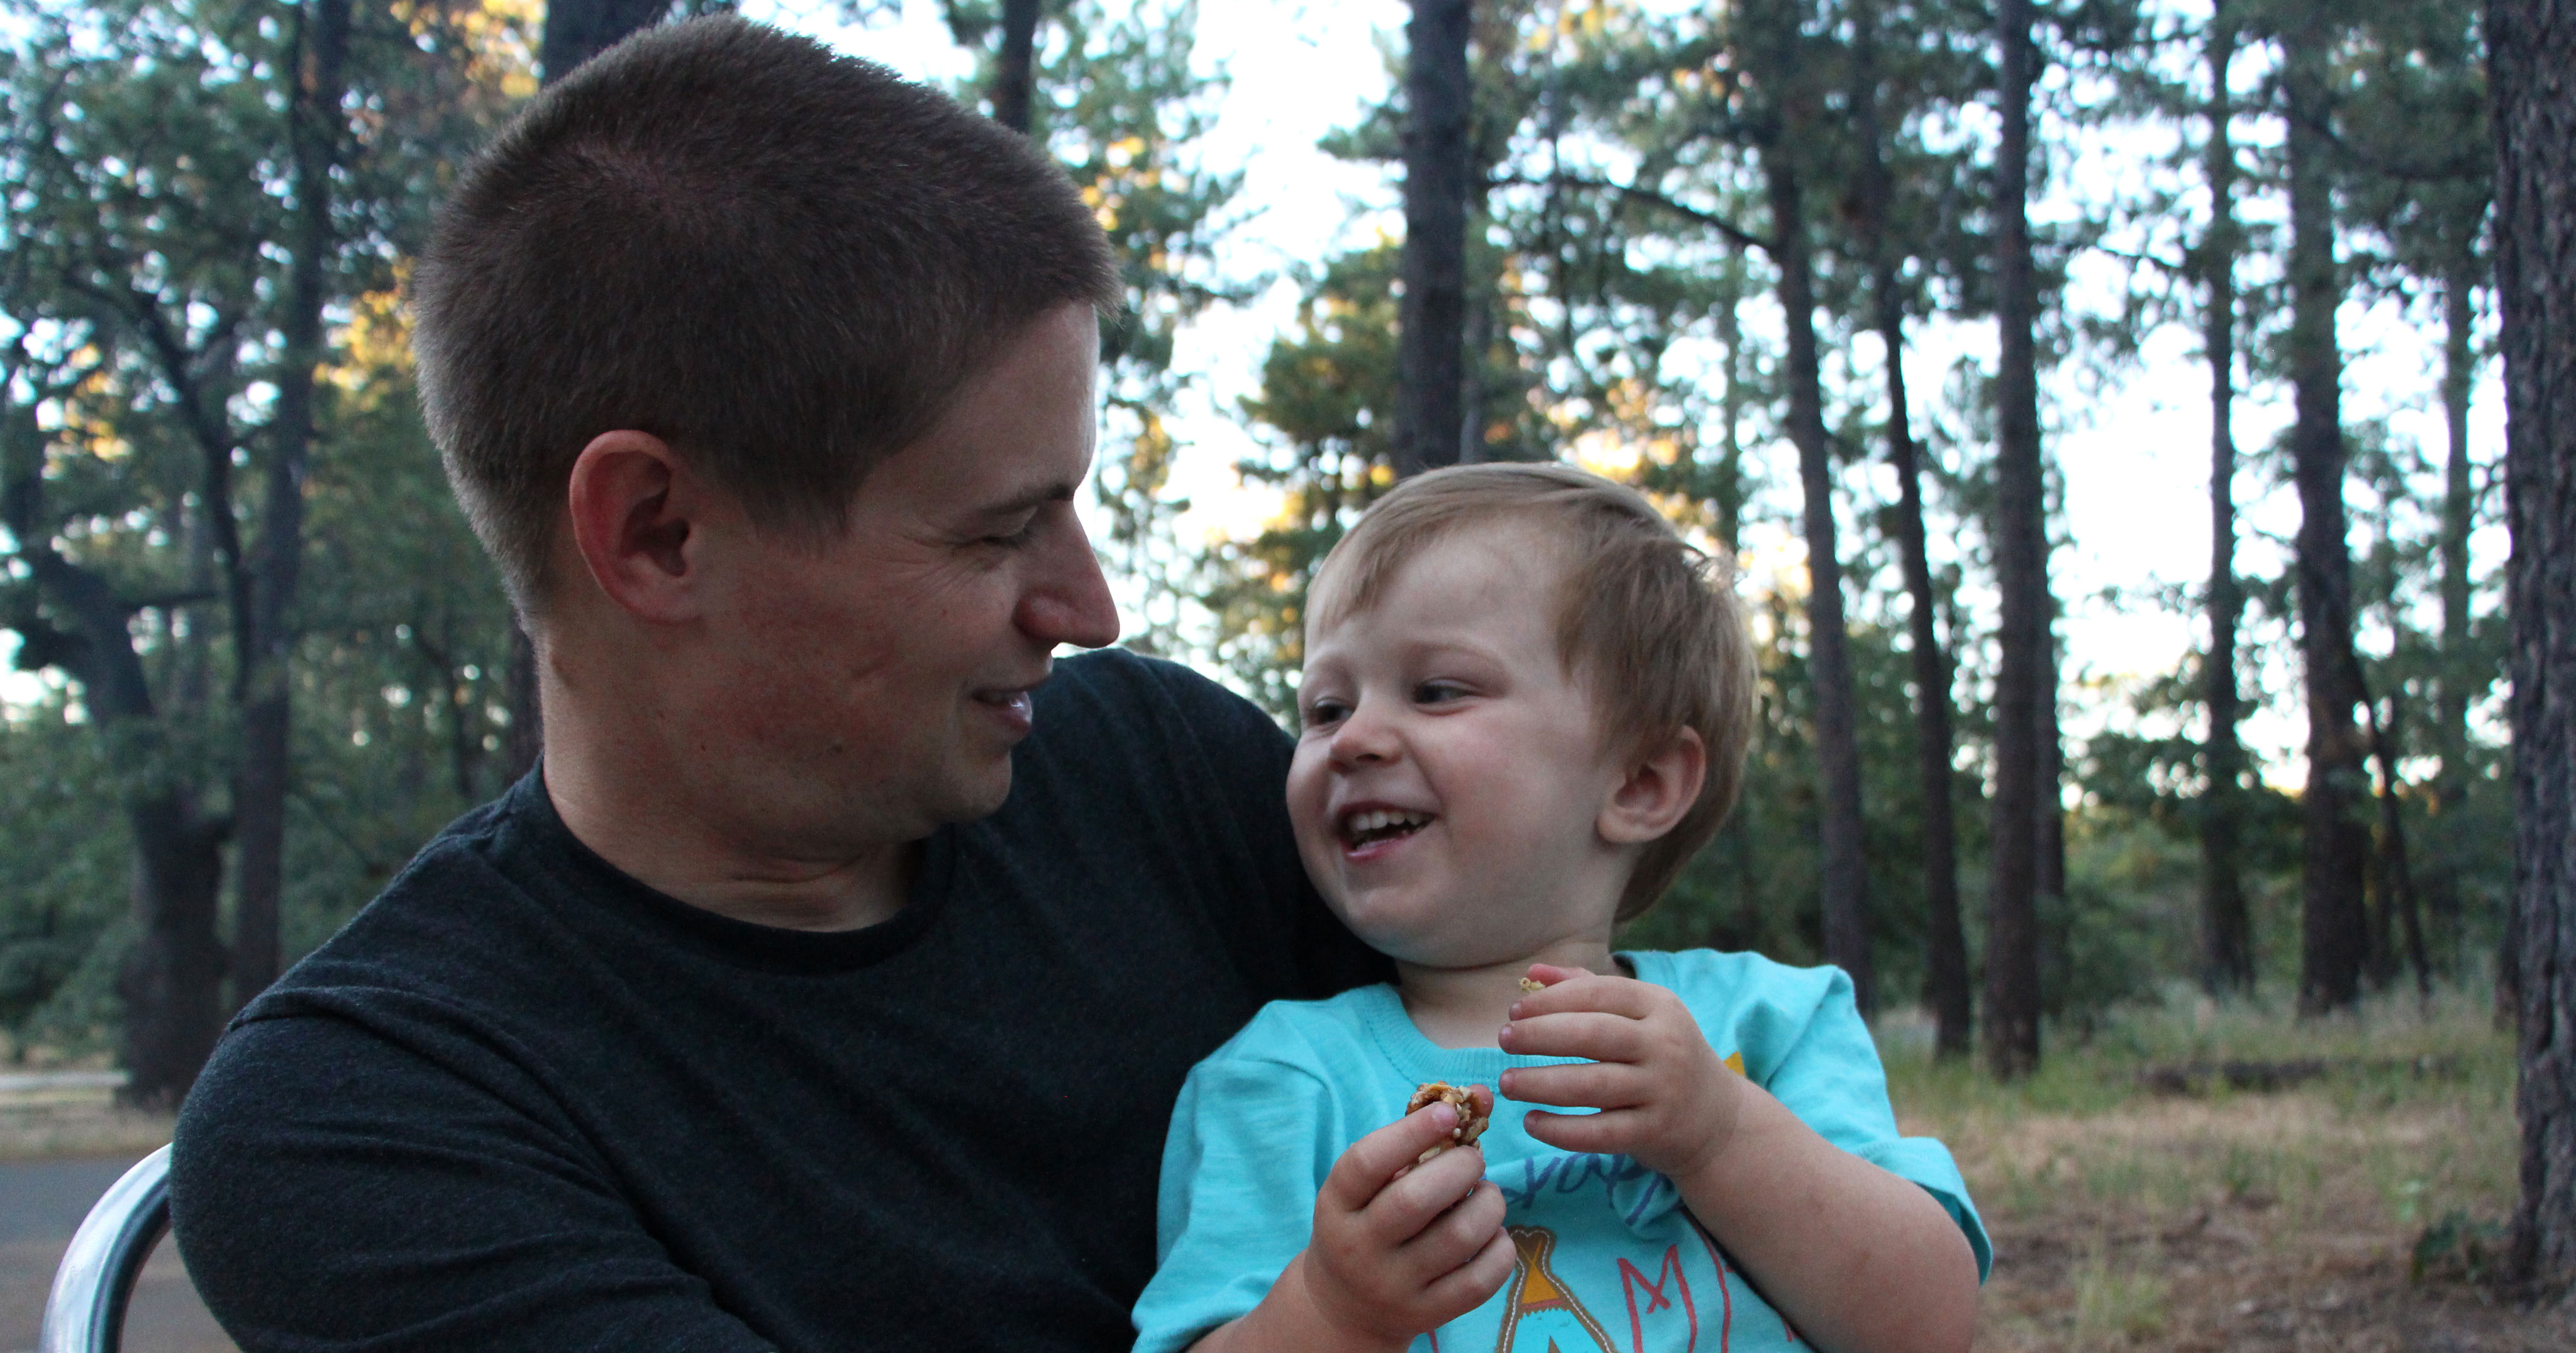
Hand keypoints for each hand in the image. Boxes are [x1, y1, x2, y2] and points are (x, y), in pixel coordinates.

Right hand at [1285, 1093, 1515, 1349]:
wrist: (1346, 1306)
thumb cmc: (1366, 1221)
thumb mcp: (1370, 1183)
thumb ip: (1418, 1136)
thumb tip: (1482, 1094)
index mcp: (1336, 1205)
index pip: (1366, 1162)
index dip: (1411, 1132)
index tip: (1448, 1112)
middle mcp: (1359, 1248)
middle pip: (1415, 1200)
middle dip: (1460, 1167)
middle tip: (1474, 1158)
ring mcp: (1394, 1286)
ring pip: (1458, 1237)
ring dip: (1488, 1203)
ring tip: (1485, 1194)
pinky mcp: (1429, 1314)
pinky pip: (1480, 1279)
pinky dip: (1500, 1248)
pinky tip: (1492, 1234)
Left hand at [1495, 964, 1748, 1182]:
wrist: (1717, 1120)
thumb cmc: (1662, 1057)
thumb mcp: (1641, 1015)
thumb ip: (1586, 988)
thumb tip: (1531, 973)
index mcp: (1659, 1006)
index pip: (1599, 993)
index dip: (1551, 1000)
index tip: (1514, 1011)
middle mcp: (1664, 1045)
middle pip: (1593, 1035)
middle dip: (1540, 1035)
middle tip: (1502, 1039)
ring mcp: (1662, 1090)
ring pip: (1593, 1085)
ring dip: (1542, 1083)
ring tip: (1506, 1082)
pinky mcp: (1654, 1132)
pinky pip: (1600, 1132)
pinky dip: (1561, 1130)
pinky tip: (1531, 1122)